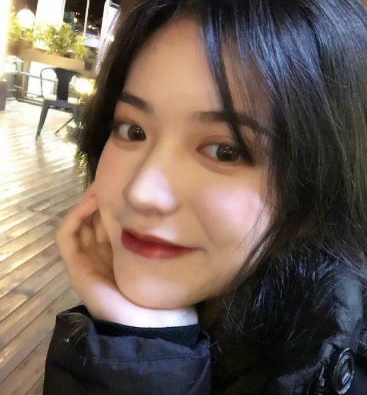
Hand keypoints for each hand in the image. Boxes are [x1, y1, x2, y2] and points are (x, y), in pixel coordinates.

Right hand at [56, 185, 197, 326]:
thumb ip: (157, 237)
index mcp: (120, 251)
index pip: (110, 219)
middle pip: (94, 218)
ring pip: (80, 223)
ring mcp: (87, 259)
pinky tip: (91, 204)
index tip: (124, 184)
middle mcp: (102, 252)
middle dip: (102, 199)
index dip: (113, 201)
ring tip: (101, 187)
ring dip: (88, 203)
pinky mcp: (76, 266)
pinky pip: (66, 236)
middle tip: (112, 180)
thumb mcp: (157, 255)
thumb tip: (166, 209)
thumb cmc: (157, 289)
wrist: (146, 321)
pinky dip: (75, 217)